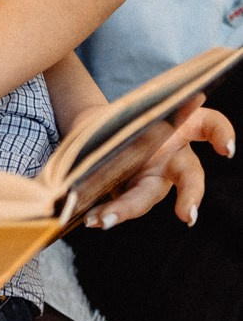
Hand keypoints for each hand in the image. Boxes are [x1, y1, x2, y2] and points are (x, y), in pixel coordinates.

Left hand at [84, 95, 235, 228]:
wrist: (97, 131)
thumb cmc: (127, 117)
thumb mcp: (134, 108)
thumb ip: (144, 108)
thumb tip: (179, 100)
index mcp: (180, 127)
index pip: (208, 124)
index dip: (221, 134)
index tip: (225, 148)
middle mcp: (173, 157)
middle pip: (189, 176)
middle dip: (190, 195)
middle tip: (187, 216)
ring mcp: (154, 179)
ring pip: (146, 197)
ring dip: (125, 209)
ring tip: (102, 220)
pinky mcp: (133, 193)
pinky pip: (122, 205)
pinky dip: (106, 212)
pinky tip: (93, 219)